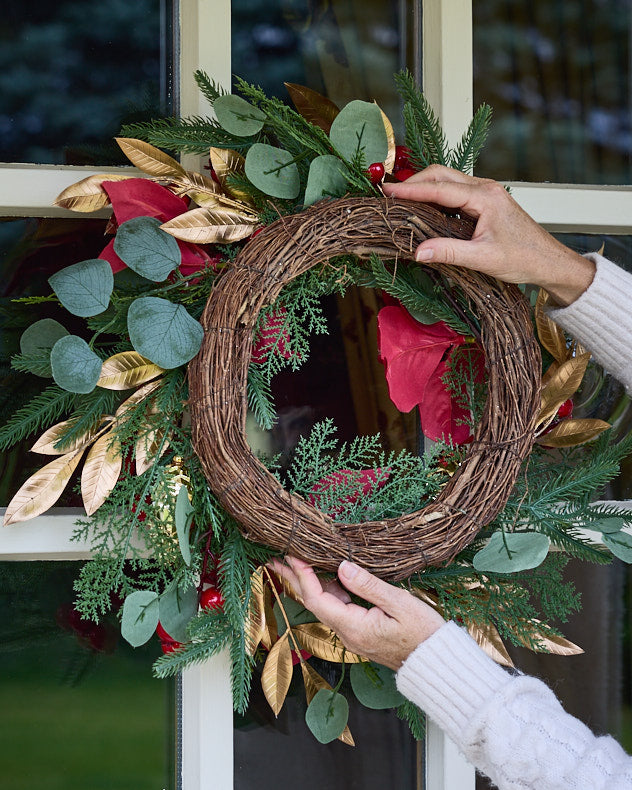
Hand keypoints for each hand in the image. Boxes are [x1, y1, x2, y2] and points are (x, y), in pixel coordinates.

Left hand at [268, 556, 444, 670]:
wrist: (436, 663)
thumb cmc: (423, 633)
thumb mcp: (399, 603)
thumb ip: (368, 585)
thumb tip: (342, 566)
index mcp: (353, 627)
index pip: (317, 599)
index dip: (303, 576)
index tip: (294, 555)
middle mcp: (347, 633)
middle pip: (314, 603)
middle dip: (295, 580)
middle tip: (278, 559)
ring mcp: (353, 634)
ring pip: (325, 605)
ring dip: (310, 584)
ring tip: (295, 563)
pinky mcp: (361, 632)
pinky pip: (338, 609)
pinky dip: (328, 591)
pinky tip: (326, 577)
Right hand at [383, 165, 594, 305]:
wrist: (548, 261)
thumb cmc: (524, 258)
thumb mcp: (482, 259)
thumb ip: (448, 253)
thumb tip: (418, 252)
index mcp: (485, 197)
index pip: (439, 189)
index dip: (411, 190)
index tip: (388, 191)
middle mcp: (486, 189)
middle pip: (441, 175)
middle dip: (414, 182)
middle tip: (390, 193)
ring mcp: (486, 193)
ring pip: (448, 180)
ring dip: (425, 187)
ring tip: (402, 199)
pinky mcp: (485, 202)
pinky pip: (455, 191)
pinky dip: (436, 195)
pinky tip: (425, 208)